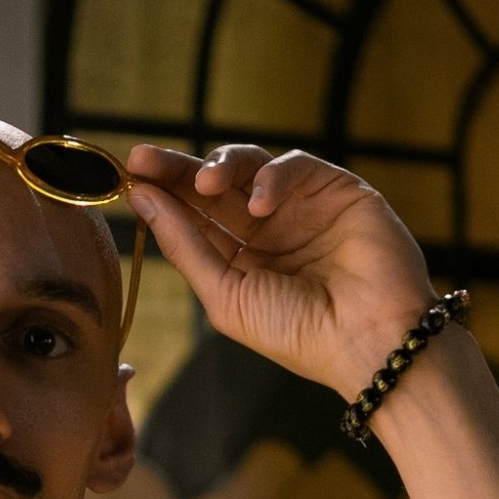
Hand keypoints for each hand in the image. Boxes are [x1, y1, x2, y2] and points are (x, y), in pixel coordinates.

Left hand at [125, 144, 437, 396]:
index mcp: (240, 258)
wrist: (369, 342)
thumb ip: (186, 247)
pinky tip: (260, 205)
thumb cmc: (297, 332)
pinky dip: (273, 177)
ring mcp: (303, 207)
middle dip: (177, 169)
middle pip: (214, 185)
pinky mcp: (338, 190)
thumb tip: (142, 200)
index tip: (129, 175)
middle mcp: (269, 229)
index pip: (193, 216)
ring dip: (221, 166)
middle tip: (143, 156)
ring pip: (251, 166)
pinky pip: (296, 166)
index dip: (161, 193)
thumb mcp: (226, 295)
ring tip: (203, 184)